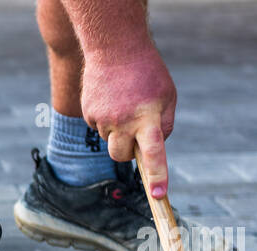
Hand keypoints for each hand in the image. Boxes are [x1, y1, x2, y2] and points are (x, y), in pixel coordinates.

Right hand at [79, 42, 176, 197]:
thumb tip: (154, 148)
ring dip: (117, 130)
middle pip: (121, 156)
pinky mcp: (88, 113)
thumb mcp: (168, 96)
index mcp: (148, 117)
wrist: (114, 47)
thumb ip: (164, 124)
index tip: (159, 196)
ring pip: (109, 140)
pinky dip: (105, 118)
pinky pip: (98, 127)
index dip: (157, 176)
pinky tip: (110, 98)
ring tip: (122, 102)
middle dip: (127, 152)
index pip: (154, 154)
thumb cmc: (147, 72)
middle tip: (134, 133)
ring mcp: (103, 118)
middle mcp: (124, 121)